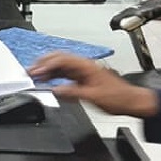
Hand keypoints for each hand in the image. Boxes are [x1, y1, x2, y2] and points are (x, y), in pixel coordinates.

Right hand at [29, 52, 158, 117]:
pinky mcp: (82, 78)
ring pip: (59, 65)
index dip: (46, 65)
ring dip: (46, 69)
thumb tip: (55, 90)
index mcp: (86, 66)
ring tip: (33, 76)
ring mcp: (82, 71)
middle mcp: (83, 66)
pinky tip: (46, 81)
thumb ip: (72, 93)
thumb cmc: (119, 97)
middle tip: (29, 71)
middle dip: (42, 63)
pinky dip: (52, 76)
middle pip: (58, 59)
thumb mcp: (93, 97)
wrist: (132, 102)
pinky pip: (64, 73)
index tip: (35, 73)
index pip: (61, 60)